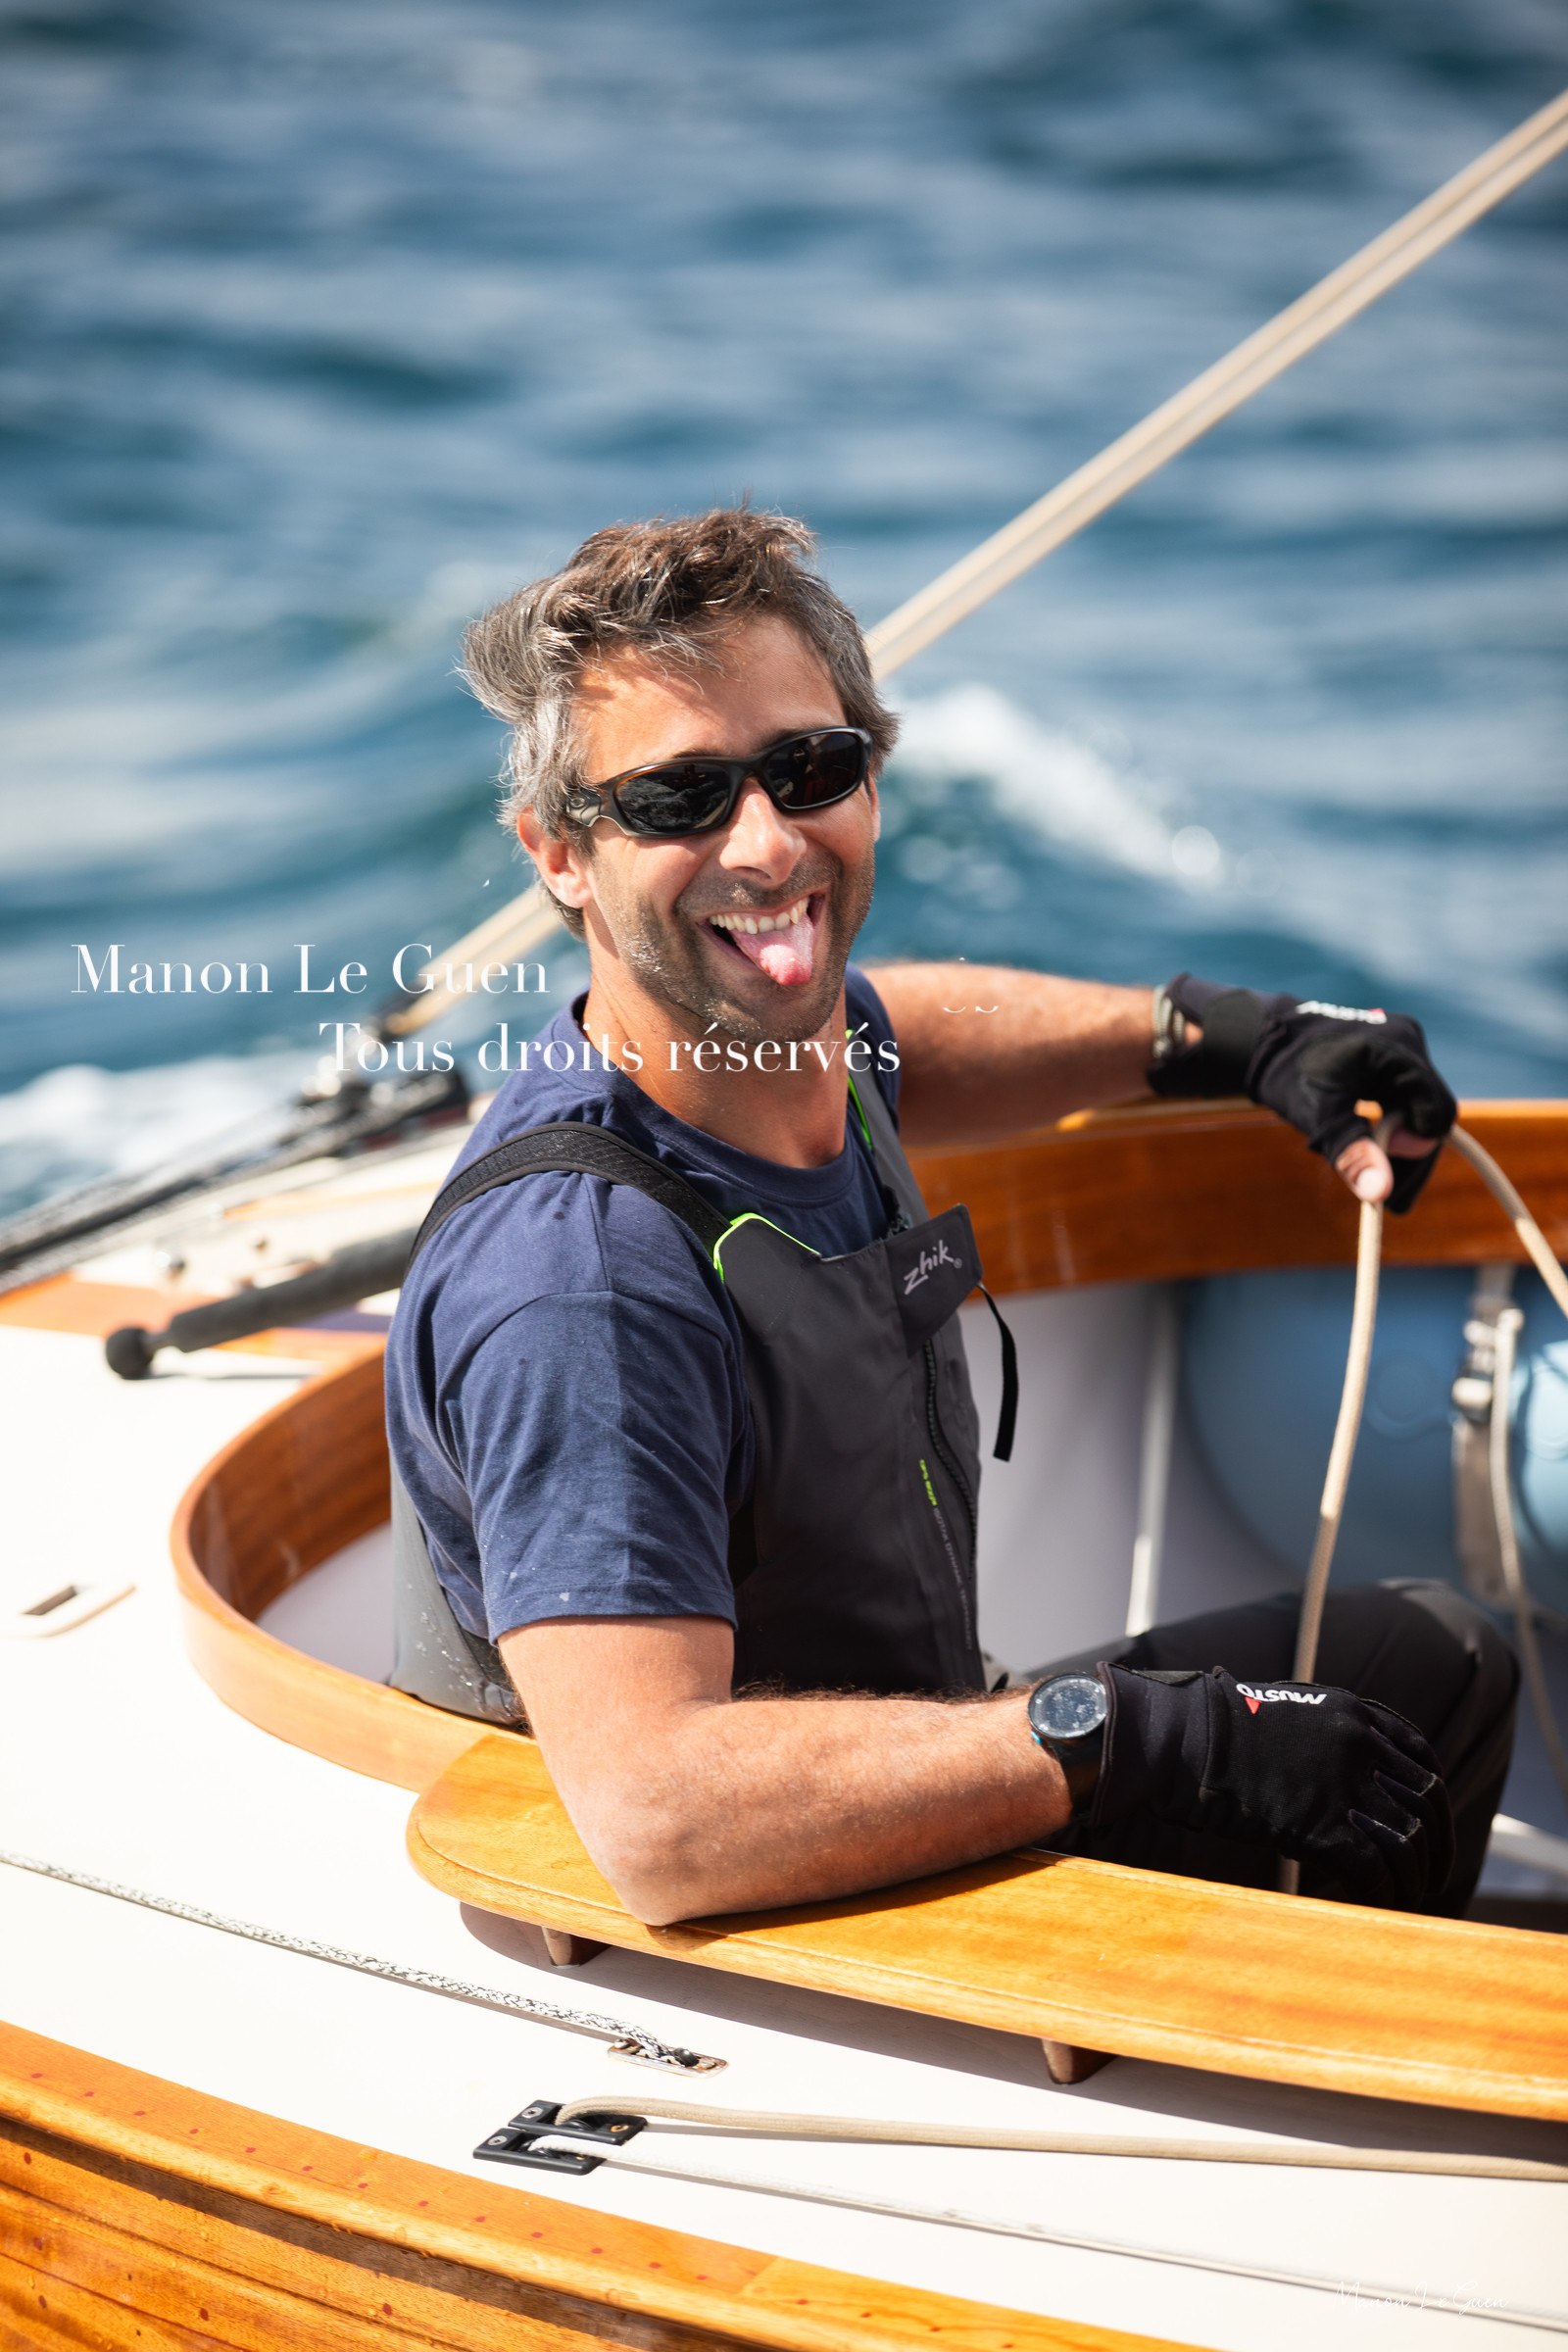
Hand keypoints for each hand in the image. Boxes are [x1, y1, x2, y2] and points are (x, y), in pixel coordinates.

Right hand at [1093, 1664, 1454, 1908]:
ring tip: (1410, 1898)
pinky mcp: (1325, 1828)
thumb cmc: (1220, 1729)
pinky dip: (1385, 1893)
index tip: (1434, 1825)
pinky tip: (1378, 1904)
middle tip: (1435, 1874)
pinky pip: (1376, 1871)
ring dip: (1415, 1877)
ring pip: (1408, 1842)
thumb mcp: (1290, 1713)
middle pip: (1426, 1803)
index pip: (1421, 1758)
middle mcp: (1361, 1747)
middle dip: (1437, 1844)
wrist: (1185, 1740)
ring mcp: (1346, 1787)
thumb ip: (1329, 1736)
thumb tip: (1349, 1771)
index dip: (1434, 1798)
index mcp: (1354, 1714)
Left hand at [1148, 975, 1455, 1213]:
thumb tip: (1380, 1195)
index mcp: (1399, 1050)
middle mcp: (1409, 1043)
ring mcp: (1400, 1049)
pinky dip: (1390, 1129)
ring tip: (1378, 1187)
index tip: (1388, 1174)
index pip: (1438, 1113)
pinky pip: (1401, 1100)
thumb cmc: (1287, 1073)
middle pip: (1430, 1114)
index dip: (1418, 1150)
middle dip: (1409, 1158)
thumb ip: (1352, 1154)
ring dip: (1400, 1148)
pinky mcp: (1388, 1059)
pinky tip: (1373, 1160)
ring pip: (1416, 1110)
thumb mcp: (1319, 1117)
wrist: (1260, 1038)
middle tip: (1391, 1204)